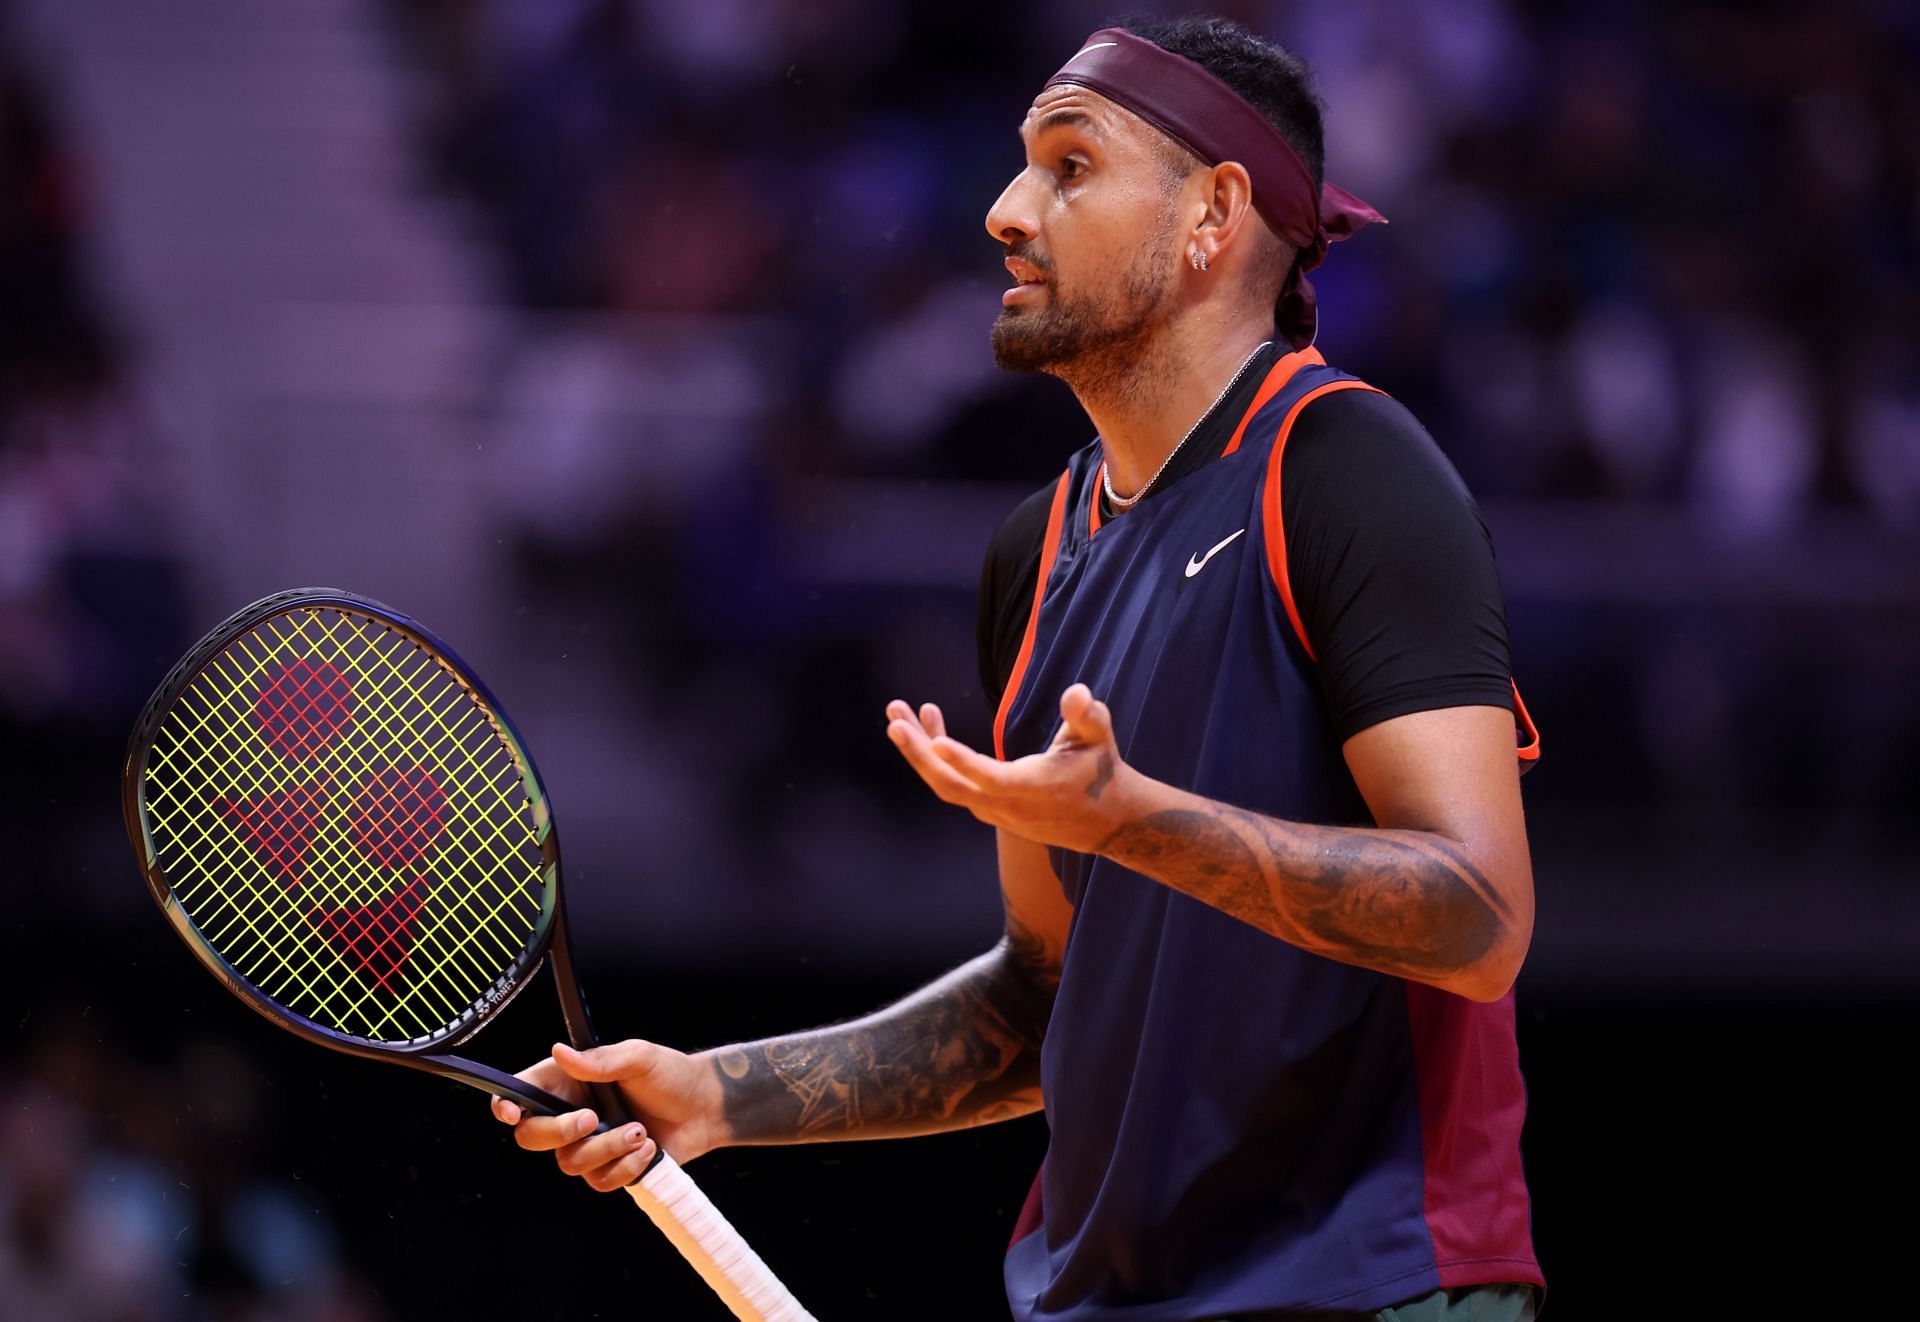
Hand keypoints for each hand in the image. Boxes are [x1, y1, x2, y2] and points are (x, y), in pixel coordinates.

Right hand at [489, 1040, 726, 1191]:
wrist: (704, 1108)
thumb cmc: (670, 1074)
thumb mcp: (639, 1057)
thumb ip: (599, 1061)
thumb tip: (559, 1052)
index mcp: (567, 1082)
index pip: (520, 1094)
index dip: (505, 1105)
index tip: (510, 1112)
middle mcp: (570, 1114)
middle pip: (532, 1137)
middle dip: (560, 1132)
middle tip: (593, 1118)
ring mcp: (588, 1145)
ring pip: (569, 1163)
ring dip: (607, 1149)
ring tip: (641, 1131)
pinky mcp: (609, 1169)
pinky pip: (600, 1181)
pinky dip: (626, 1167)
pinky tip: (650, 1149)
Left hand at [884, 683, 1141, 853]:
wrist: (1106, 820)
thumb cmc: (1100, 769)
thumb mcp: (1098, 737)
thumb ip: (1086, 714)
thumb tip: (1077, 693)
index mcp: (1031, 789)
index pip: (990, 778)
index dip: (963, 761)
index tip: (935, 741)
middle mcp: (1005, 806)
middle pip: (950, 786)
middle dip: (919, 752)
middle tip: (893, 718)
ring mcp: (993, 811)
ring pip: (945, 783)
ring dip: (919, 749)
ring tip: (898, 711)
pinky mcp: (988, 808)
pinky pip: (953, 783)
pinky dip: (936, 756)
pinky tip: (929, 724)